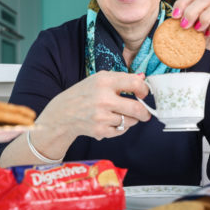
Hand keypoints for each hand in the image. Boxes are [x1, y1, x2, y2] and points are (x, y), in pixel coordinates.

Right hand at [36, 71, 150, 140]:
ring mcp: (101, 116)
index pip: (135, 84)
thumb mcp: (99, 79)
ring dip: (131, 119)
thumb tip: (142, 78)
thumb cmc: (85, 93)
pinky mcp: (100, 130)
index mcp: (104, 81)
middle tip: (145, 113)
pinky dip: (120, 127)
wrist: (64, 113)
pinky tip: (112, 121)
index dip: (144, 90)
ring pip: (130, 121)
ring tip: (122, 115)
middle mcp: (103, 99)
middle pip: (136, 108)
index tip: (144, 94)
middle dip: (144, 112)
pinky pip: (121, 131)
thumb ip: (121, 78)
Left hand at [171, 0, 209, 65]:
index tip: (174, 16)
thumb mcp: (193, 30)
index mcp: (206, 0)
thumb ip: (184, 24)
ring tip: (197, 29)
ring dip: (205, 17)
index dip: (182, 2)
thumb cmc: (209, 38)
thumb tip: (166, 25)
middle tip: (184, 25)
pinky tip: (208, 34)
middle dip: (191, 11)